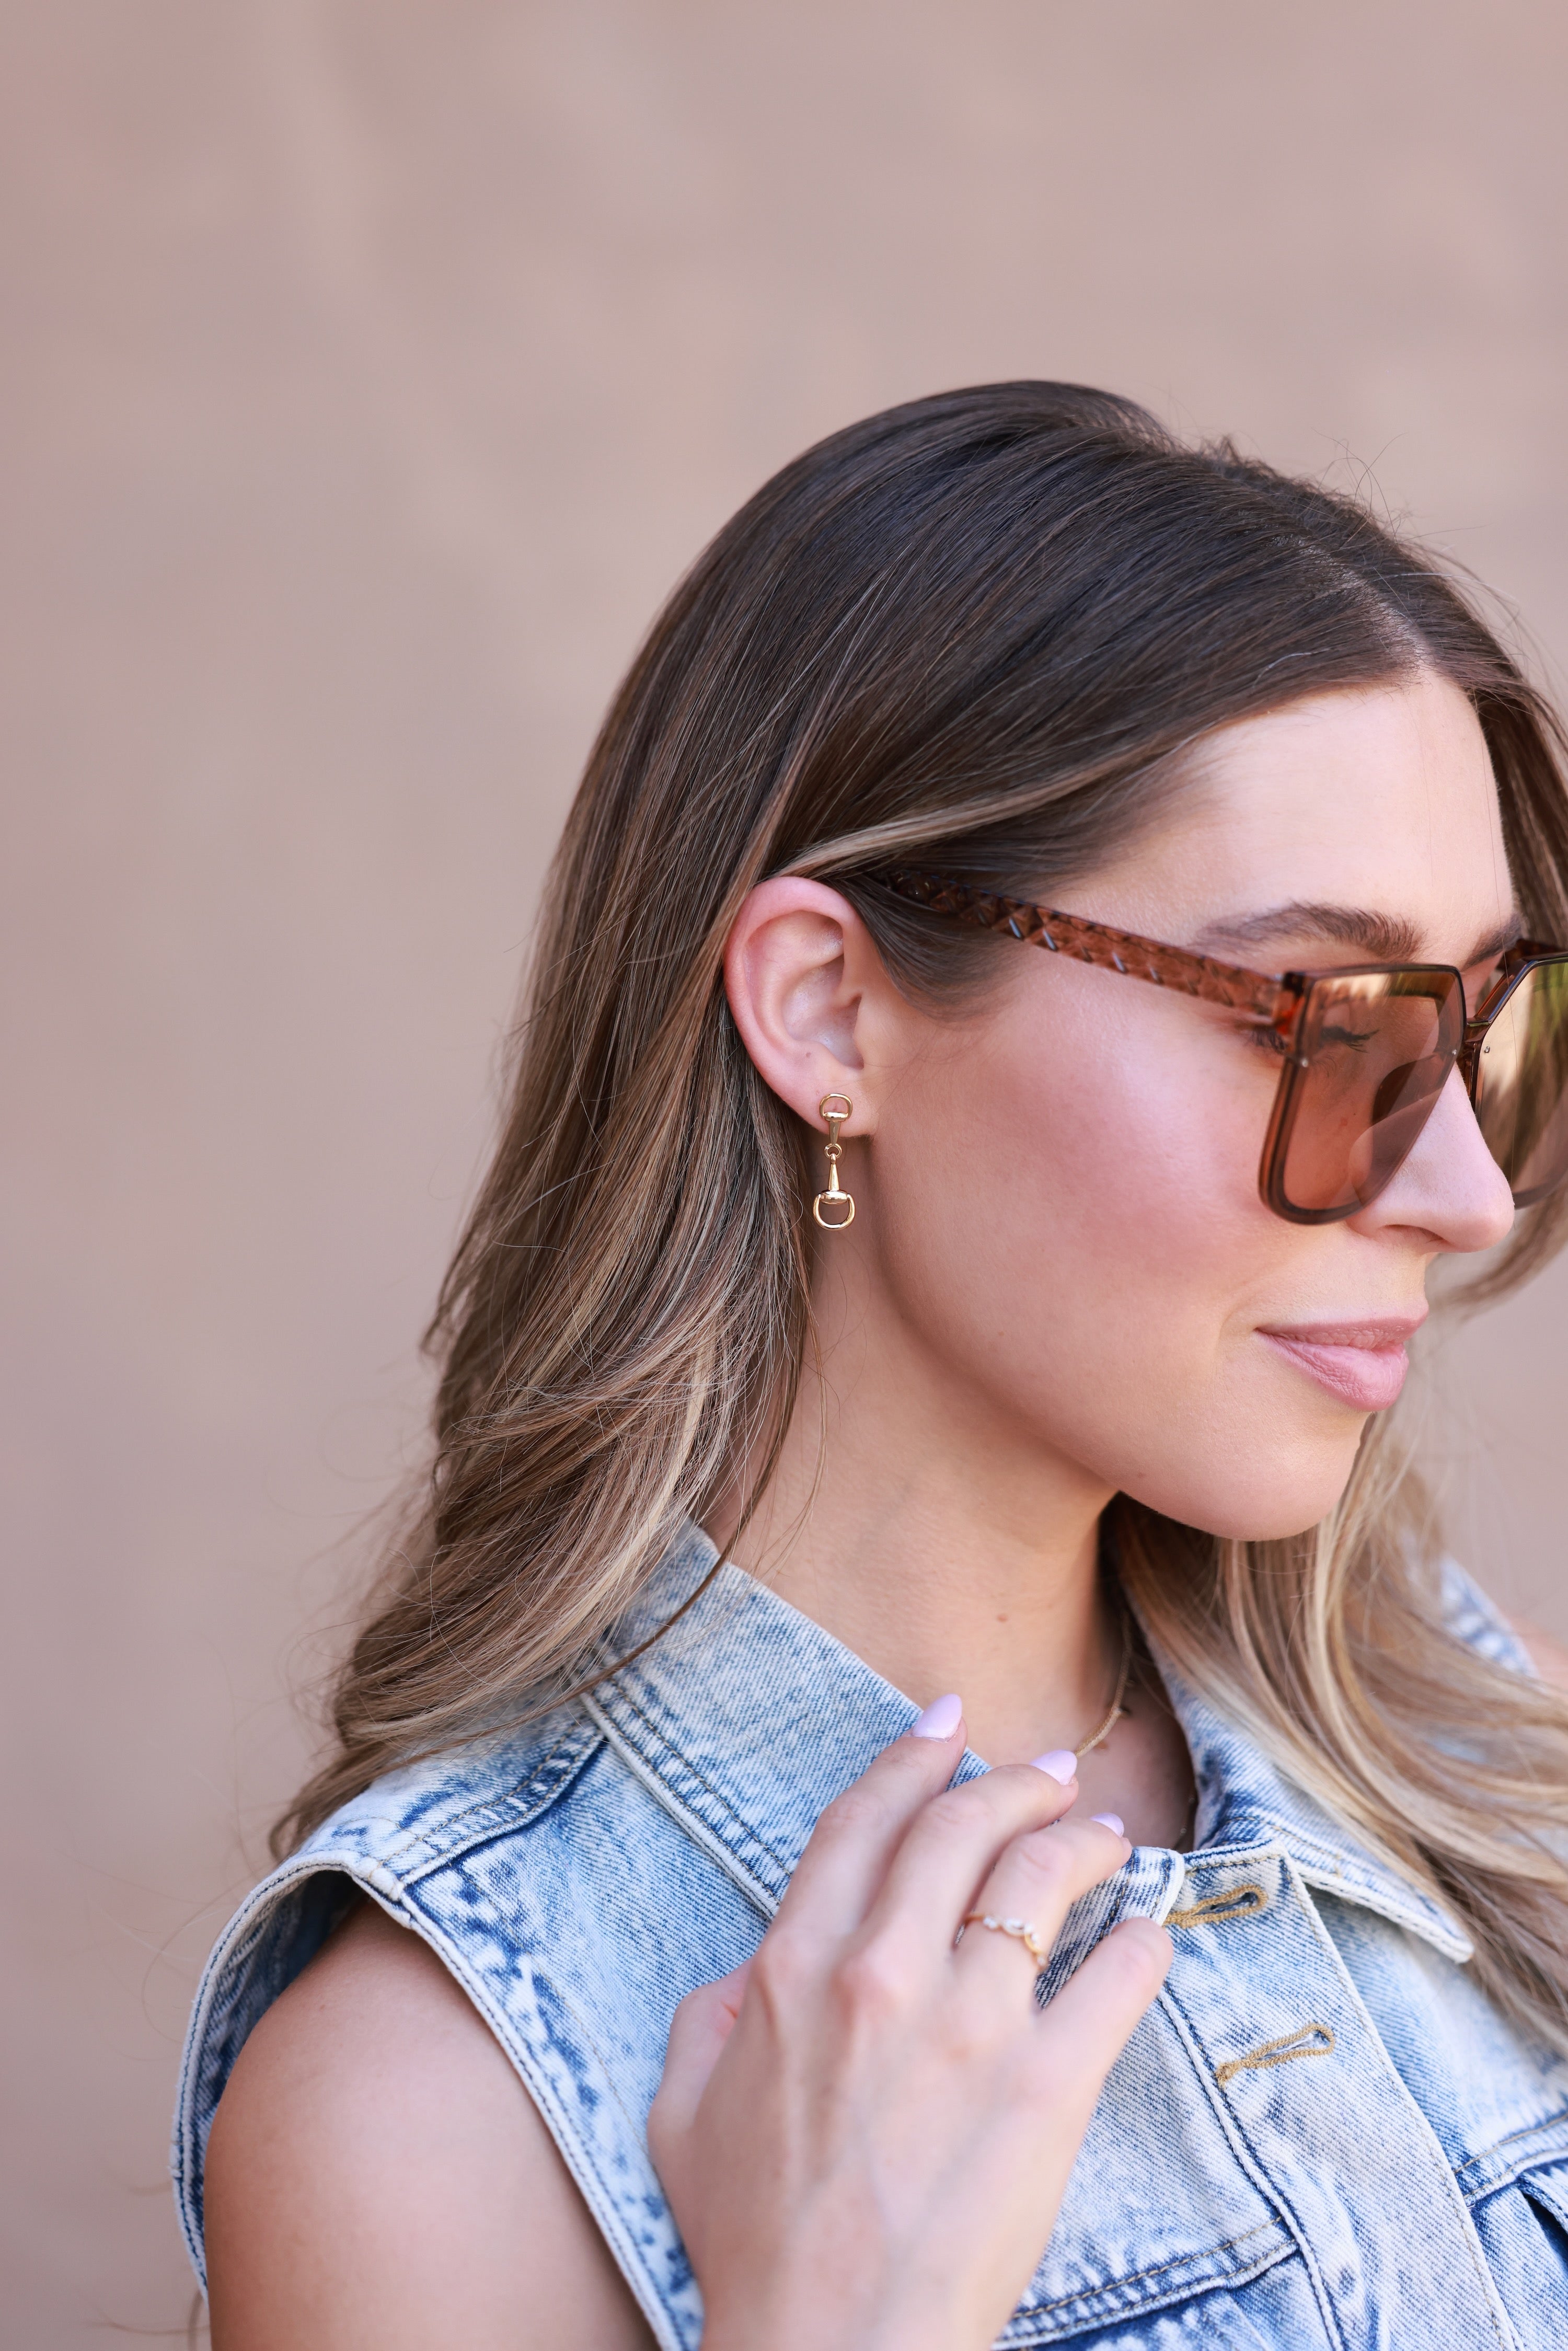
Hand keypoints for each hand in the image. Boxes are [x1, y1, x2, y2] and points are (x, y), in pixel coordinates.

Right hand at [647, 1704, 1170, 2350]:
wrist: (826, 2348)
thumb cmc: (753, 2241)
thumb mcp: (683, 2109)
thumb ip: (712, 2015)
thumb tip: (756, 1964)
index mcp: (795, 1972)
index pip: (863, 1824)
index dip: (910, 1758)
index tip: (947, 1723)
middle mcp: (882, 1975)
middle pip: (960, 1828)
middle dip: (1014, 1778)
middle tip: (1051, 1767)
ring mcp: (969, 2028)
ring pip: (1040, 1880)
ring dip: (1082, 1838)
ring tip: (1108, 1834)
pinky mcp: (1045, 2090)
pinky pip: (1113, 1982)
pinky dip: (1140, 1941)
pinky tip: (1148, 1930)